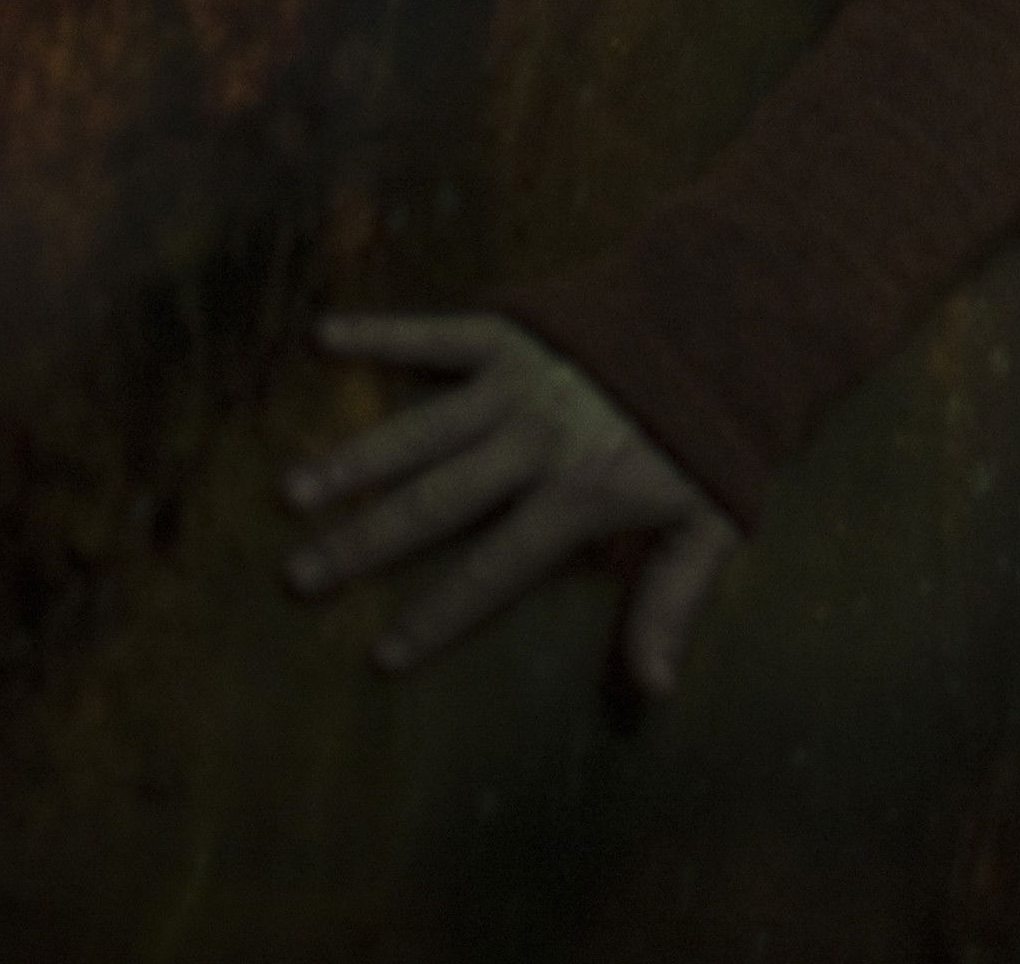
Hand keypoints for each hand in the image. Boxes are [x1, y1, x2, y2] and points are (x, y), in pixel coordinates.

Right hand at [281, 312, 739, 695]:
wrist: (725, 328)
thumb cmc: (710, 437)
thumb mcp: (711, 523)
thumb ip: (674, 603)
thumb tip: (653, 691)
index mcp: (581, 493)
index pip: (499, 568)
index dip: (442, 614)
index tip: (382, 656)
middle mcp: (538, 439)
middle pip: (439, 501)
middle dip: (367, 541)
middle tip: (299, 576)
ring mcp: (519, 382)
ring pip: (422, 428)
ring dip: (357, 457)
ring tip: (295, 490)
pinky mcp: (510, 331)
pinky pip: (437, 333)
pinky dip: (383, 332)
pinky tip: (324, 338)